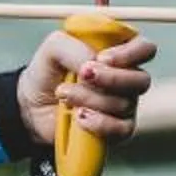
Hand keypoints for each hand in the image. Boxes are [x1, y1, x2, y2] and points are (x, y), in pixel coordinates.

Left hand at [15, 25, 155, 150]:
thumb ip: (75, 45)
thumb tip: (94, 63)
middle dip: (111, 79)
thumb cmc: (48, 71)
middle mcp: (127, 78)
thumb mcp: (54, 47)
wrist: (32, 105)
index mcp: (118, 51)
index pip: (144, 49)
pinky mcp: (116, 129)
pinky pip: (121, 129)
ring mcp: (124, 104)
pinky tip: (78, 117)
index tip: (101, 58)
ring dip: (90, 99)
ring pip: (124, 104)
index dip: (129, 54)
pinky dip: (98, 123)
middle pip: (142, 79)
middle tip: (83, 76)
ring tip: (64, 95)